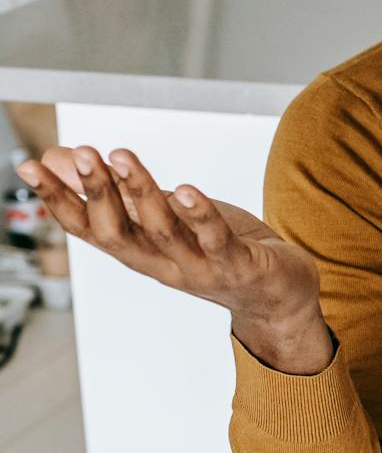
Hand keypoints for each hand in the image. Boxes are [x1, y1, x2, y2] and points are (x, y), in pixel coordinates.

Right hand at [16, 146, 331, 370]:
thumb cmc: (218, 251)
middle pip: (118, 231)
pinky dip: (199, 215)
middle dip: (98, 192)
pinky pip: (216, 240)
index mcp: (139, 252)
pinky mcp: (239, 266)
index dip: (58, 200)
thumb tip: (65, 159)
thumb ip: (121, 194)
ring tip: (122, 156)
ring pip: (162, 231)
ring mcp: (200, 268)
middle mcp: (162, 264)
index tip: (29, 166)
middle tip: (84, 154)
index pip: (88, 228)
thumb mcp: (163, 220)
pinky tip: (186, 189)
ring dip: (142, 192)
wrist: (279, 299)